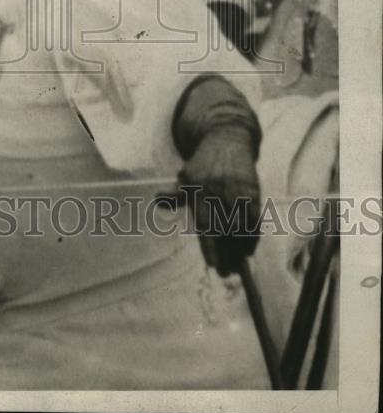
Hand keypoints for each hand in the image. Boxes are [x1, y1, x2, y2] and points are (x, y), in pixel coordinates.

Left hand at [178, 124, 260, 276]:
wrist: (226, 139)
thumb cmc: (203, 165)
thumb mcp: (186, 178)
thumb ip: (175, 195)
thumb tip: (157, 201)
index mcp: (198, 190)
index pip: (205, 224)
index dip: (210, 246)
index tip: (213, 265)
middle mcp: (217, 192)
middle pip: (225, 232)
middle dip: (227, 255)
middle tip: (227, 273)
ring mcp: (236, 192)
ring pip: (241, 228)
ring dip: (241, 250)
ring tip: (237, 264)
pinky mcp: (251, 191)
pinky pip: (254, 220)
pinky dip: (253, 236)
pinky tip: (249, 248)